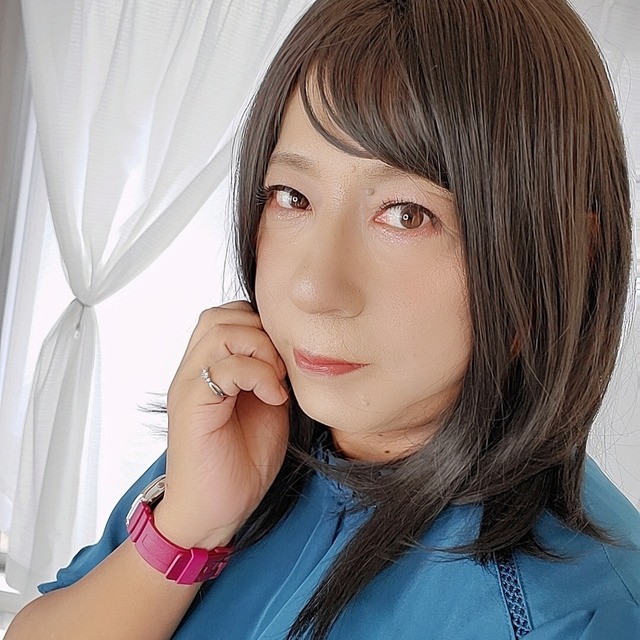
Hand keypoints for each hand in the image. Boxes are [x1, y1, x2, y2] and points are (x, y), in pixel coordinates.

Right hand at [153, 301, 289, 549]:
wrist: (214, 512)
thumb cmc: (241, 462)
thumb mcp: (267, 406)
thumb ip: (270, 373)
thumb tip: (292, 348)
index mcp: (210, 368)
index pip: (230, 315)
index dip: (263, 327)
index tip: (285, 361)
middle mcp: (193, 371)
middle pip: (221, 315)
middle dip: (261, 332)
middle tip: (281, 369)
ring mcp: (189, 386)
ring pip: (220, 331)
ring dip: (260, 350)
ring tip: (276, 383)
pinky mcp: (191, 405)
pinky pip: (222, 366)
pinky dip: (257, 375)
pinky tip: (274, 398)